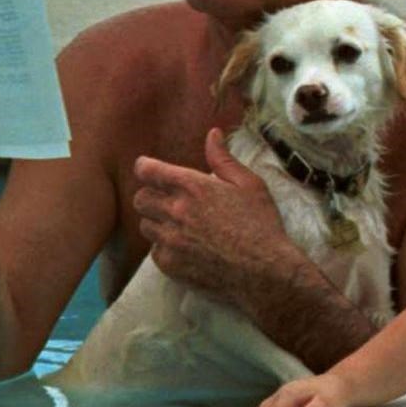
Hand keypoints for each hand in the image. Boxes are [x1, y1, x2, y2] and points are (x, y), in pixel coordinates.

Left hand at [134, 128, 290, 292]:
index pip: (147, 170)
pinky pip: (154, 251)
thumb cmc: (261, 225)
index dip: (146, 168)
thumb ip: (224, 159)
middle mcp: (175, 211)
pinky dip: (164, 247)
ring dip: (157, 222)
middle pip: (140, 199)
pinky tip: (184, 247)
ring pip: (145, 225)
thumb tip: (212, 134)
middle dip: (151, 196)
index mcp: (192, 186)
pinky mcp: (171, 265)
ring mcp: (170, 240)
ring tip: (177, 226)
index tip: (150, 170)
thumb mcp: (249, 184)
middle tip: (168, 200)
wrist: (264, 272)